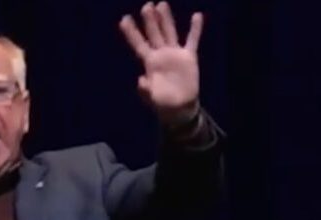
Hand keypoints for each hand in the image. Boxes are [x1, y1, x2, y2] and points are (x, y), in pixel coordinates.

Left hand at [119, 2, 203, 126]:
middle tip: (146, 5)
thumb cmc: (162, 104)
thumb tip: (141, 81)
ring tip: (162, 4)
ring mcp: (174, 54)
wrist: (180, 108)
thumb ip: (145, 90)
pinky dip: (195, 29)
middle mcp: (160, 55)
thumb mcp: (152, 98)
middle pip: (154, 33)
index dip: (131, 32)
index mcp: (149, 63)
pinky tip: (197, 15)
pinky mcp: (189, 57)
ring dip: (166, 19)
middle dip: (150, 20)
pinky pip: (192, 40)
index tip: (124, 19)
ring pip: (169, 32)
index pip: (139, 44)